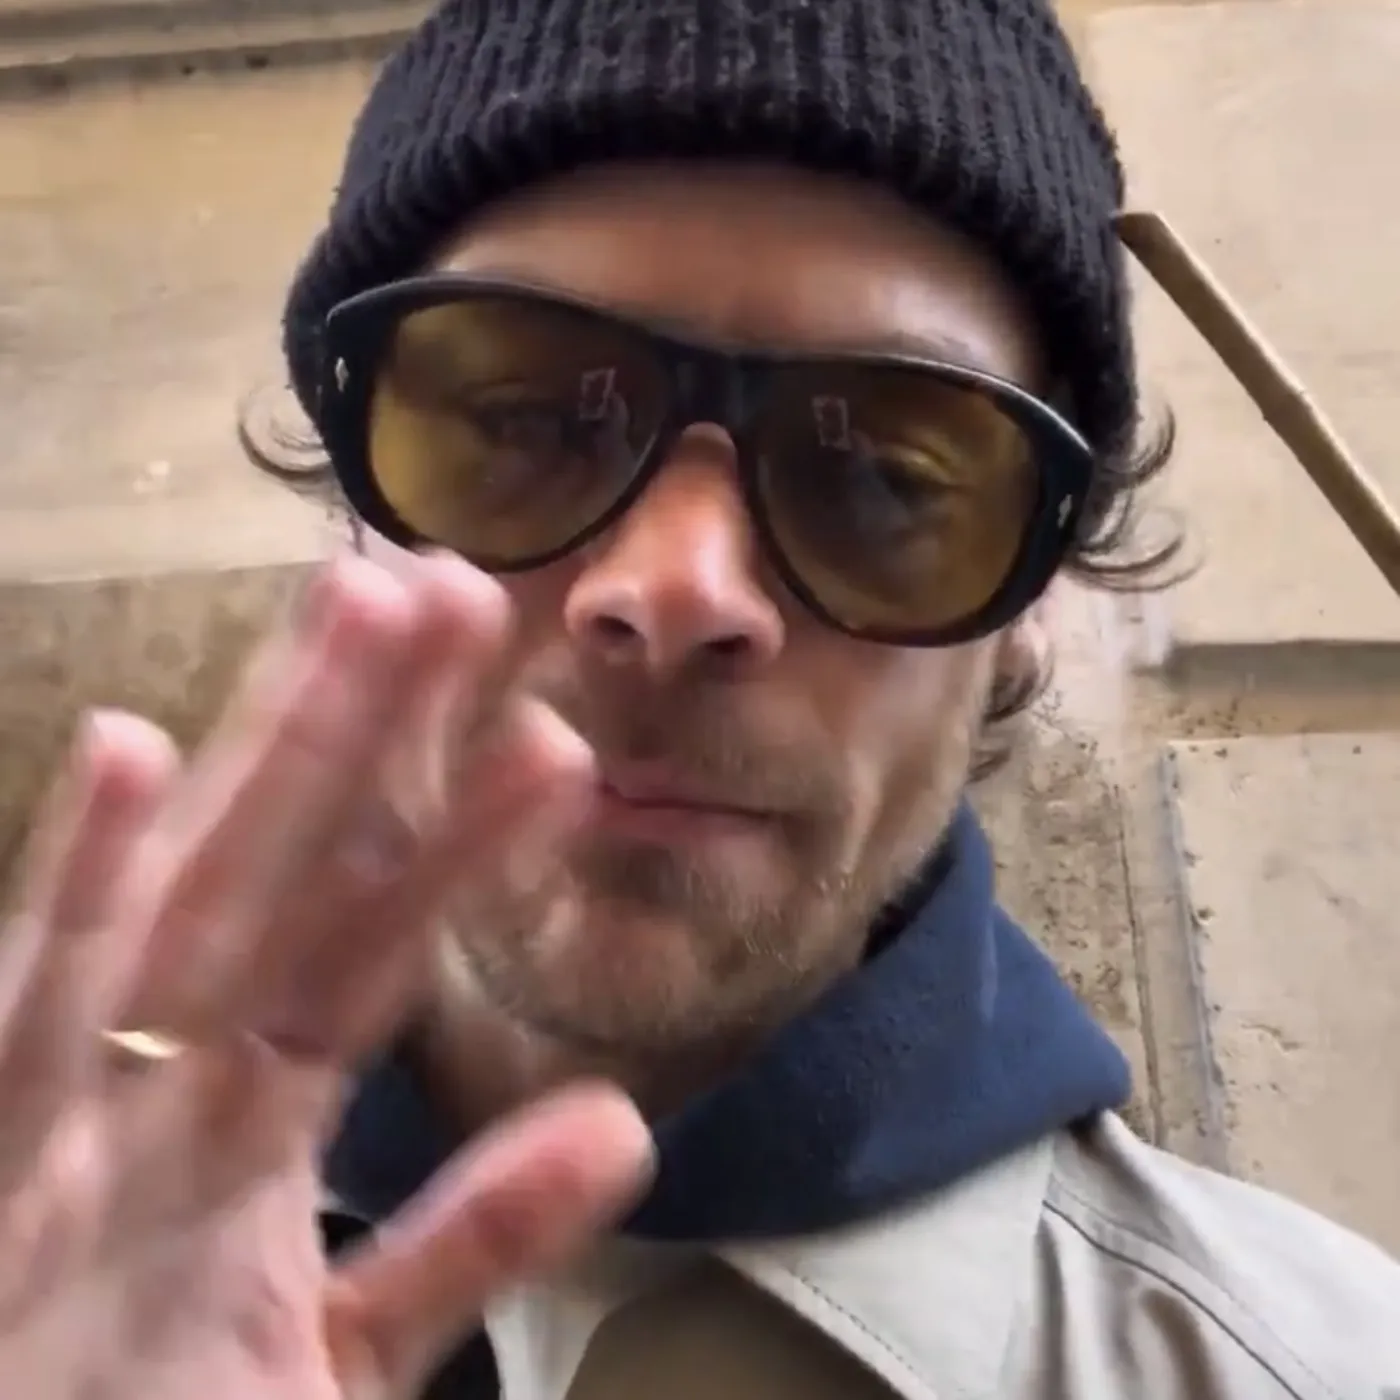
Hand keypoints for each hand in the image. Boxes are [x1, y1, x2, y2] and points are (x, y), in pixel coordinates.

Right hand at [0, 553, 652, 1399]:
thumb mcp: (343, 1351)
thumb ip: (474, 1234)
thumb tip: (621, 1122)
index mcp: (247, 1118)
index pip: (367, 941)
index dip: (449, 828)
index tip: (531, 720)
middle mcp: (168, 1080)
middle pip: (290, 872)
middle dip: (368, 730)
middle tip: (453, 585)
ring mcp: (78, 1111)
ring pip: (202, 899)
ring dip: (276, 751)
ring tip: (357, 605)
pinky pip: (28, 1027)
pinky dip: (72, 888)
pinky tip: (122, 752)